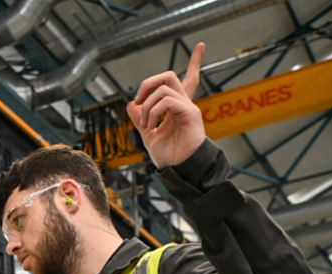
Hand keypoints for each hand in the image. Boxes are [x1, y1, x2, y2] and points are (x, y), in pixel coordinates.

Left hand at [127, 43, 206, 168]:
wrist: (179, 170)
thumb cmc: (168, 155)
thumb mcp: (148, 135)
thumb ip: (140, 119)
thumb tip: (131, 104)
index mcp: (175, 107)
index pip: (187, 79)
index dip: (194, 61)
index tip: (200, 45)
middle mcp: (183, 104)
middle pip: (168, 76)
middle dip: (147, 83)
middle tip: (138, 101)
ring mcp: (188, 108)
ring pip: (164, 87)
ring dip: (147, 105)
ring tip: (147, 125)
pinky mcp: (190, 114)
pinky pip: (168, 100)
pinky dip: (154, 111)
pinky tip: (152, 126)